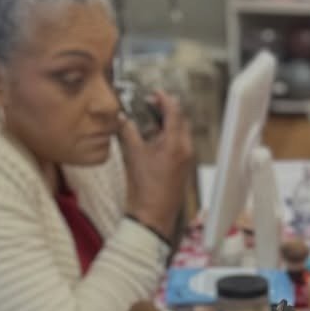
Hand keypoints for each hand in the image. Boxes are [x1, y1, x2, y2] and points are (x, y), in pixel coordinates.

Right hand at [120, 91, 192, 238]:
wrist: (153, 216)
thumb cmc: (145, 190)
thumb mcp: (133, 155)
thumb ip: (128, 132)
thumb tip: (123, 118)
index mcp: (175, 144)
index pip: (175, 112)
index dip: (164, 100)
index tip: (156, 94)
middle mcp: (185, 150)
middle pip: (180, 121)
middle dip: (166, 111)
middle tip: (151, 105)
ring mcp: (186, 160)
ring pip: (180, 133)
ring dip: (166, 125)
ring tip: (148, 125)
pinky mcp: (183, 168)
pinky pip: (178, 145)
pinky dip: (167, 138)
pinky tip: (152, 142)